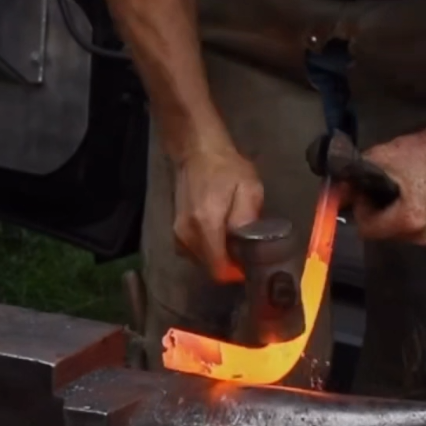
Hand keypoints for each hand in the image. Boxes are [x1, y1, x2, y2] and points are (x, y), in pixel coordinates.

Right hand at [173, 139, 264, 280]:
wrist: (197, 153)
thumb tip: (246, 246)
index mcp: (206, 224)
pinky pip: (193, 253)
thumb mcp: (249, 188)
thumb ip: (247, 218)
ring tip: (232, 238)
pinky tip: (217, 234)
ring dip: (218, 256)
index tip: (250, 262)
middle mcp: (187, 234)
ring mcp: (178, 234)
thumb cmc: (227, 168)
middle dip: (229, 263)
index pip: (218, 268)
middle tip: (245, 247)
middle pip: (210, 267)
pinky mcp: (175, 233)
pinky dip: (207, 250)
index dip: (236, 271)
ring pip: (201, 262)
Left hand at [350, 109, 425, 244]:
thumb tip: (331, 192)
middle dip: (371, 212)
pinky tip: (402, 199)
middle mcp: (422, 234)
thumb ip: (351, 177)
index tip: (363, 191)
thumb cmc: (419, 153)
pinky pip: (404, 230)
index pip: (366, 229)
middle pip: (378, 233)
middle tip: (375, 190)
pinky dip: (397, 217)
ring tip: (391, 193)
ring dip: (384, 215)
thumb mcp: (379, 159)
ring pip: (390, 233)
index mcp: (410, 219)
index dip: (360, 208)